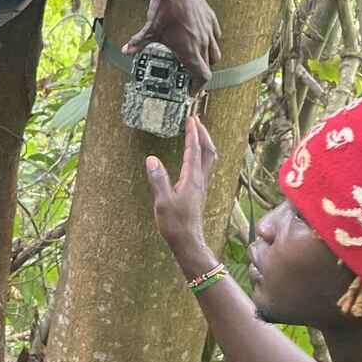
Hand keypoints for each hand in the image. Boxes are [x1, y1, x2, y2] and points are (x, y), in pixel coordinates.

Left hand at [125, 0, 221, 90]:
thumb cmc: (163, 10)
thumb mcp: (150, 30)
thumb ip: (139, 43)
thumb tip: (127, 50)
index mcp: (190, 51)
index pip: (202, 76)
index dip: (198, 87)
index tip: (192, 91)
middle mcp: (203, 43)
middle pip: (208, 66)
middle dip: (200, 73)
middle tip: (191, 76)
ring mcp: (209, 31)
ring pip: (215, 52)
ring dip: (208, 59)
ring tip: (198, 59)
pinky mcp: (211, 19)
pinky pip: (216, 36)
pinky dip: (211, 42)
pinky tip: (202, 40)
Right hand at [144, 116, 218, 275]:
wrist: (187, 242)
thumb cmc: (175, 224)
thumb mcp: (162, 202)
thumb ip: (158, 179)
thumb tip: (152, 159)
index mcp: (192, 179)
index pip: (194, 151)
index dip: (193, 133)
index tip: (191, 119)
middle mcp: (200, 180)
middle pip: (208, 151)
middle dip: (203, 134)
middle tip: (196, 120)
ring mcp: (201, 186)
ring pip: (209, 159)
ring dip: (205, 143)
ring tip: (197, 133)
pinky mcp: (198, 192)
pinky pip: (204, 167)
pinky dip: (201, 155)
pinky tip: (193, 156)